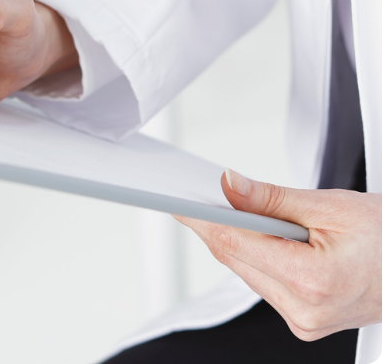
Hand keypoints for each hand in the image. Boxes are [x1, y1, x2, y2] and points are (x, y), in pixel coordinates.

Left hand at [174, 169, 381, 340]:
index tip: (179, 202)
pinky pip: (264, 284)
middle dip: (216, 224)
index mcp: (313, 281)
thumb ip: (272, 198)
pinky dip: (257, 257)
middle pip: (236, 259)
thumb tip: (230, 186)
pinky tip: (261, 236)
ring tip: (239, 210)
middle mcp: (305, 310)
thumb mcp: (329, 205)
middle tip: (200, 195)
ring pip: (246, 272)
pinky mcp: (304, 322)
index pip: (235, 244)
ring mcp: (304, 321)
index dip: (202, 219)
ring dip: (238, 240)